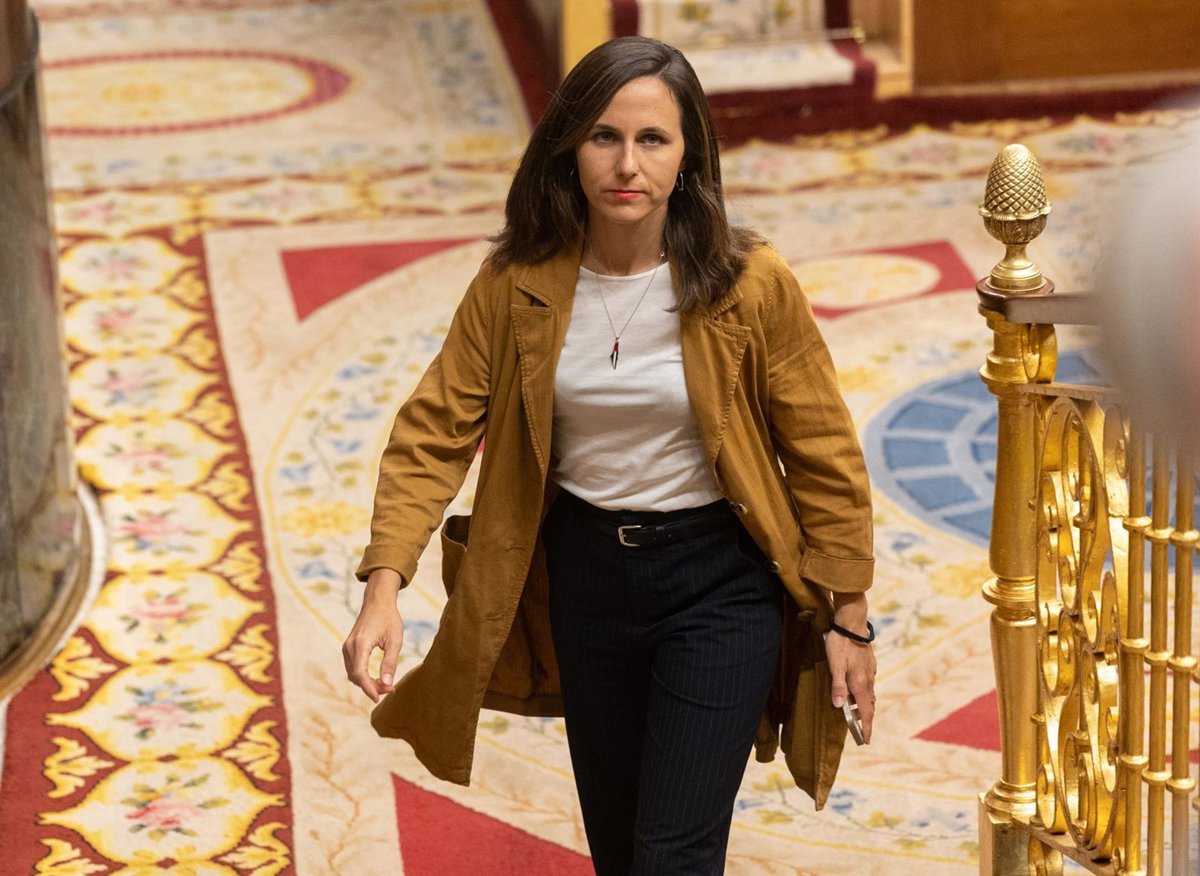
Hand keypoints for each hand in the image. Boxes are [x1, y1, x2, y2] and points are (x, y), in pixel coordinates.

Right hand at [342, 568, 405, 703]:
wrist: (378, 601)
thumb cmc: (389, 619)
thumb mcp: (395, 640)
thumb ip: (390, 663)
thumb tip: (387, 684)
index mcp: (361, 644)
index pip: (360, 674)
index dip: (369, 689)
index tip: (380, 698)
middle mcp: (350, 646)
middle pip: (356, 676)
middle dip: (371, 687)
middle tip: (390, 689)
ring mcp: (347, 647)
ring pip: (353, 674)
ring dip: (367, 683)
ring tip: (386, 684)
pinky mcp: (349, 647)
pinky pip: (353, 667)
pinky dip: (363, 675)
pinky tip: (377, 677)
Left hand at [825, 592, 876, 743]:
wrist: (852, 623)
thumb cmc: (841, 644)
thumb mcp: (835, 665)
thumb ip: (838, 686)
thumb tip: (840, 707)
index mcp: (860, 683)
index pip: (866, 712)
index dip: (866, 727)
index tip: (866, 741)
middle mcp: (868, 680)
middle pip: (868, 705)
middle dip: (865, 719)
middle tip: (859, 730)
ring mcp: (870, 671)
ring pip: (868, 694)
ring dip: (863, 705)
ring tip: (854, 711)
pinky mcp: (869, 664)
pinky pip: (868, 684)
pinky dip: (862, 692)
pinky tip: (855, 689)